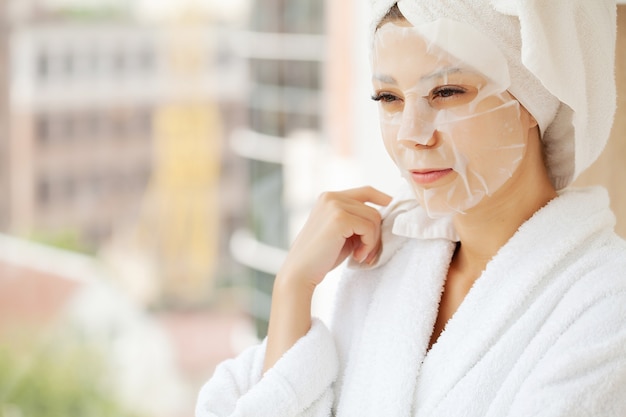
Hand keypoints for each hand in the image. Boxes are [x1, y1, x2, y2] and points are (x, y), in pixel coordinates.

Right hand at [263, 186, 391, 371]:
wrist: (300, 272)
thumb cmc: (321, 256)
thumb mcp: (342, 233)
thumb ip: (357, 222)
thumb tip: (384, 218)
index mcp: (329, 198)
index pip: (365, 191)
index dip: (382, 198)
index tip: (391, 208)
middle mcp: (331, 197)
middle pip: (373, 209)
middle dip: (376, 234)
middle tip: (367, 254)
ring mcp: (334, 205)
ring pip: (374, 218)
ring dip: (372, 241)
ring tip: (360, 255)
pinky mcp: (339, 218)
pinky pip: (369, 227)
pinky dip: (369, 244)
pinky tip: (357, 256)